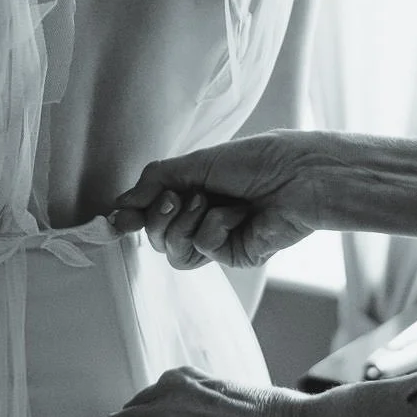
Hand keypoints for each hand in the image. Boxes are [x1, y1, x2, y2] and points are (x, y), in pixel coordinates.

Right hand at [110, 131, 328, 269]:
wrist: (297, 173)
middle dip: (158, 217)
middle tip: (177, 197)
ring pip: (174, 251)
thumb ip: (154, 182)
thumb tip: (119, 206)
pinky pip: (203, 249)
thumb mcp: (195, 162)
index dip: (133, 218)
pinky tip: (239, 214)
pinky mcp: (236, 256)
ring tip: (208, 201)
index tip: (118, 219)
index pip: (152, 215)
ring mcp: (220, 240)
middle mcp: (204, 219)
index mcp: (194, 194)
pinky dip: (214, 226)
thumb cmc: (256, 160)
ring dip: (185, 223)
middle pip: (157, 238)